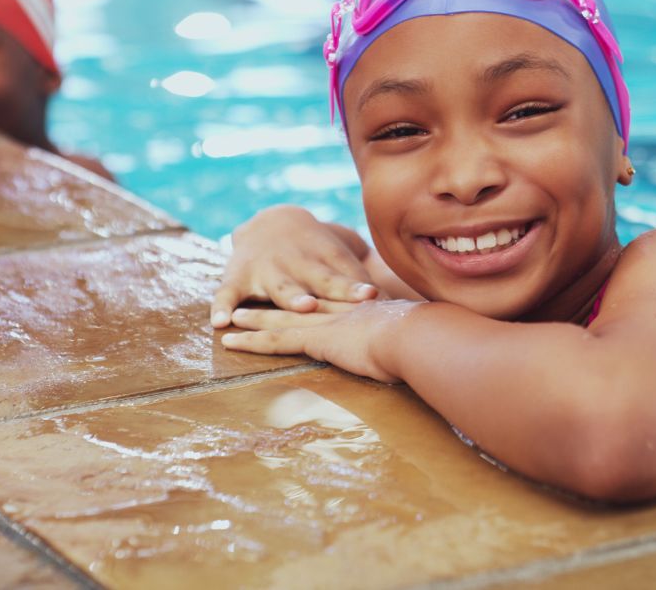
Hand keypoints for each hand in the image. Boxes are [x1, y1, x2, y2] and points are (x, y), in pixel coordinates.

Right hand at [211, 206, 377, 327]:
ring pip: (279, 286)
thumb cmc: (316, 250)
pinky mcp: (237, 278)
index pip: (345, 272)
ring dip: (291, 296)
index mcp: (324, 256)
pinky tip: (220, 323)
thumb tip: (402, 303)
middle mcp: (297, 261)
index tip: (375, 296)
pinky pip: (228, 294)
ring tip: (303, 307)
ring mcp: (267, 269)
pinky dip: (223, 307)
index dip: (358, 285)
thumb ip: (364, 280)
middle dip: (333, 289)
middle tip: (347, 300)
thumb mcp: (339, 257)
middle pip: (317, 278)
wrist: (270, 222)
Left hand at [220, 298, 419, 383]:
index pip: (329, 306)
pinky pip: (274, 341)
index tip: (301, 301)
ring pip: (279, 321)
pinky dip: (251, 341)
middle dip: (276, 305)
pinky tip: (231, 342)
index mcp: (361, 312)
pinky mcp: (315, 338)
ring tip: (234, 318)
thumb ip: (408, 344)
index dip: (312, 303)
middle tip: (254, 302)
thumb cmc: (424, 341)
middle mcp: (338, 312)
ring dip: (254, 319)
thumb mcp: (415, 339)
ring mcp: (324, 323)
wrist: (417, 335)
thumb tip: (423, 354)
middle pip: (300, 308)